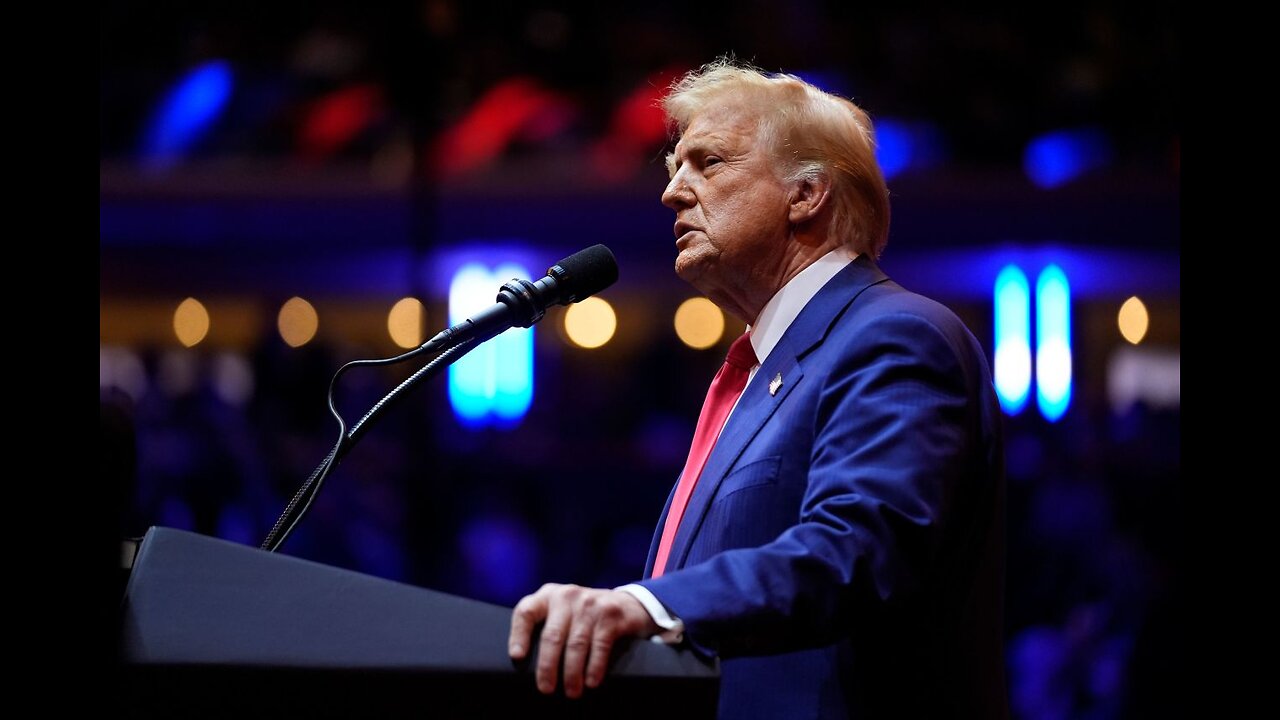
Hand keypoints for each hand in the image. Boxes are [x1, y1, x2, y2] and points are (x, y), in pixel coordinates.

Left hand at [508, 583, 659, 697]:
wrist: (626, 604)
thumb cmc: (584, 616)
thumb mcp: (562, 613)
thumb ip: (546, 627)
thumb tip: (528, 665)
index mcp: (548, 596)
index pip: (526, 612)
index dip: (518, 635)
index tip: (517, 657)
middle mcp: (566, 596)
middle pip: (551, 635)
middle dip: (547, 666)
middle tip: (546, 688)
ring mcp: (589, 604)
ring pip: (575, 644)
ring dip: (572, 673)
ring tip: (572, 691)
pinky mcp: (610, 614)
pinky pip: (599, 645)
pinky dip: (595, 667)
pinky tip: (591, 681)